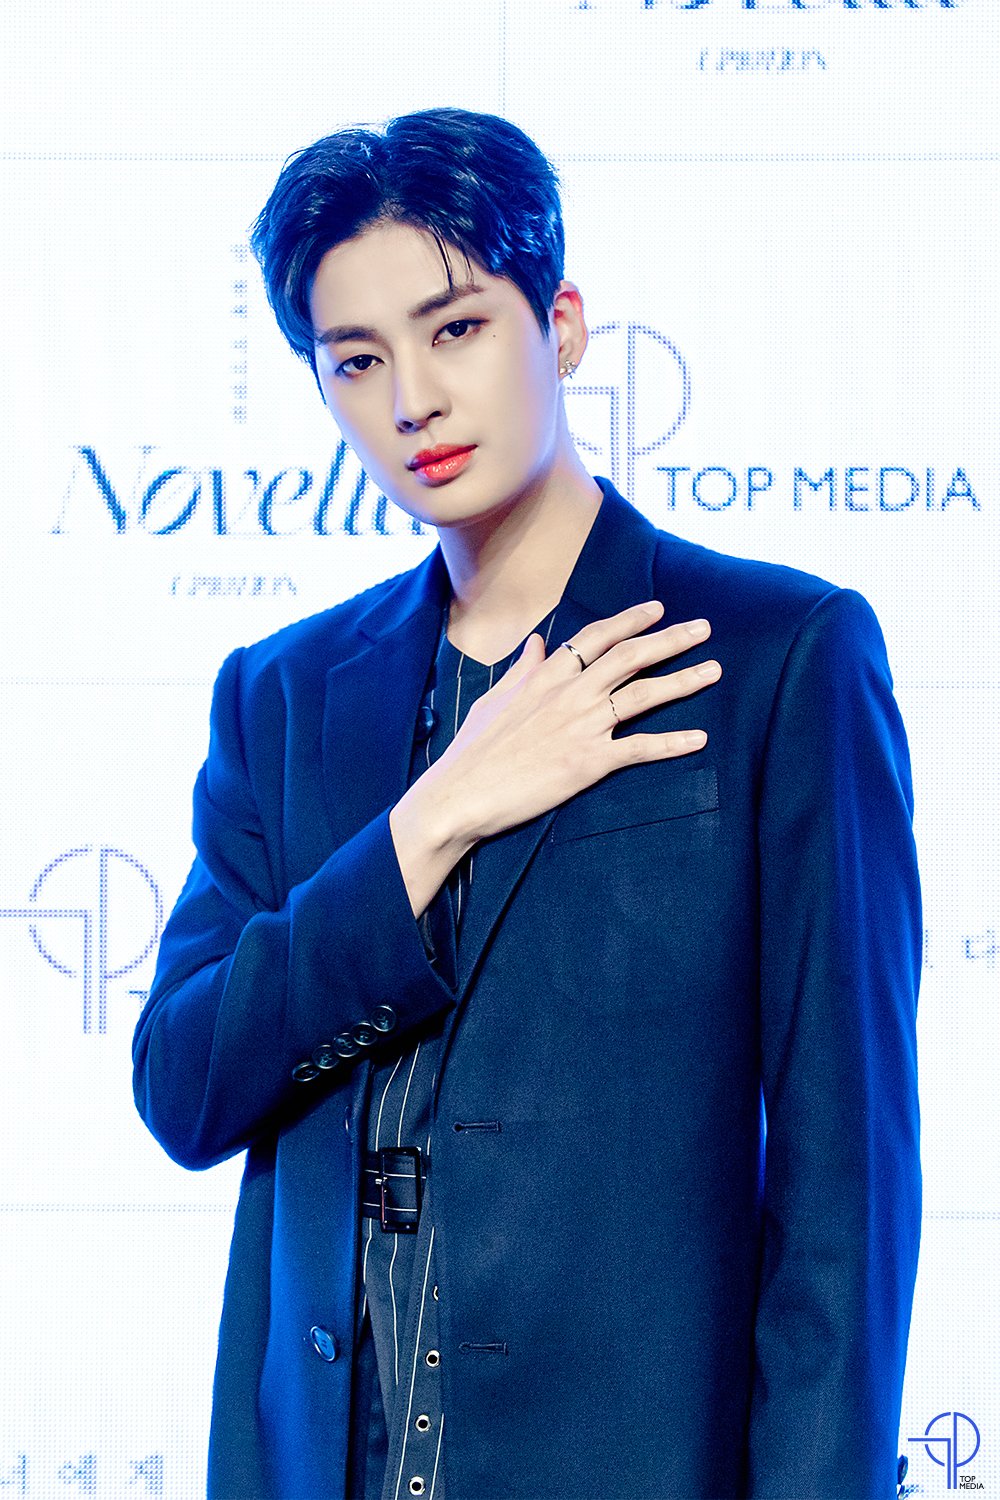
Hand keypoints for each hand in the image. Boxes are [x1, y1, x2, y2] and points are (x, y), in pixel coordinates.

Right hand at [427, 600, 718, 844]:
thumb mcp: (495, 699)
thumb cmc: (473, 750)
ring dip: (683, 680)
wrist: (461, 793)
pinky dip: (672, 743)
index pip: (596, 637)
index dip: (631, 620)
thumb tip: (539, 643)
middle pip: (631, 657)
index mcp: (546, 676)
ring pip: (643, 694)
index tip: (658, 609)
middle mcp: (569, 693)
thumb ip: (524, 669)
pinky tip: (699, 738)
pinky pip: (639, 748)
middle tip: (704, 628)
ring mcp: (582, 726)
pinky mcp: (589, 762)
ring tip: (713, 671)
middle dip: (671, 639)